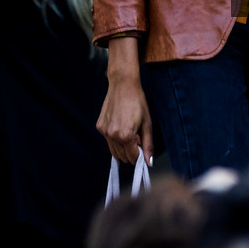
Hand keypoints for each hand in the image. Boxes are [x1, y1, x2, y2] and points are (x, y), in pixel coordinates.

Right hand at [98, 36, 152, 164]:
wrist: (123, 85)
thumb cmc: (137, 102)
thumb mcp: (147, 123)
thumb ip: (148, 145)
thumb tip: (149, 162)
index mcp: (125, 135)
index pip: (132, 157)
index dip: (139, 155)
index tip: (142, 147)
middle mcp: (112, 135)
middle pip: (122, 156)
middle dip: (131, 151)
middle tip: (137, 137)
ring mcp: (104, 131)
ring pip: (114, 151)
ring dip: (123, 147)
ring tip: (129, 131)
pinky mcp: (99, 126)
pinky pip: (108, 140)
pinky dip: (115, 138)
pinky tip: (121, 125)